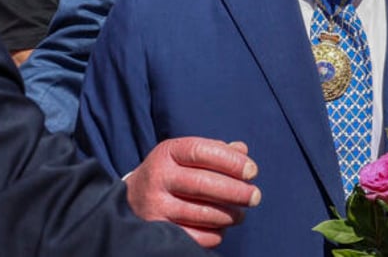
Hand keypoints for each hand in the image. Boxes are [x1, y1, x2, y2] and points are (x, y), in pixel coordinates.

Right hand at [126, 137, 261, 247]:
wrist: (132, 198)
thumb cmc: (173, 172)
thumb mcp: (188, 154)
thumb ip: (216, 150)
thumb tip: (243, 151)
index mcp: (168, 152)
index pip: (203, 151)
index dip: (232, 162)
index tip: (253, 172)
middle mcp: (158, 176)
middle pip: (203, 184)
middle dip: (236, 192)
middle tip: (255, 197)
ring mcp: (154, 205)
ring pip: (200, 213)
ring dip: (228, 215)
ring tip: (241, 215)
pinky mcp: (155, 229)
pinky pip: (193, 236)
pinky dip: (214, 234)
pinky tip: (222, 228)